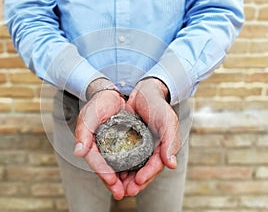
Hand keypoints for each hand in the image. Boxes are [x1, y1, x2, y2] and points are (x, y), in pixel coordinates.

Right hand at [73, 79, 125, 199]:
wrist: (111, 95)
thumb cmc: (98, 104)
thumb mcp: (89, 115)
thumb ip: (83, 133)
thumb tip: (78, 152)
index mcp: (90, 143)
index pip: (95, 160)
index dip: (103, 171)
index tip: (112, 181)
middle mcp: (100, 148)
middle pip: (106, 168)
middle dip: (112, 182)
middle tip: (121, 194)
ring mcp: (111, 147)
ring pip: (116, 166)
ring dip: (122, 179)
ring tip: (130, 190)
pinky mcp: (122, 144)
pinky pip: (125, 158)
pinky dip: (130, 168)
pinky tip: (137, 175)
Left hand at [125, 78, 180, 194]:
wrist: (144, 92)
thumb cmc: (158, 105)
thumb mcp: (167, 120)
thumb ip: (170, 141)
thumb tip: (171, 164)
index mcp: (163, 147)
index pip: (156, 165)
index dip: (148, 175)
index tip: (138, 181)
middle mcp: (152, 149)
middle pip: (144, 170)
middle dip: (136, 183)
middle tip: (125, 191)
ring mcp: (140, 146)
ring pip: (134, 167)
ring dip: (127, 178)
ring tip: (117, 186)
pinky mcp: (130, 141)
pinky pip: (125, 156)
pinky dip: (120, 165)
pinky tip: (113, 170)